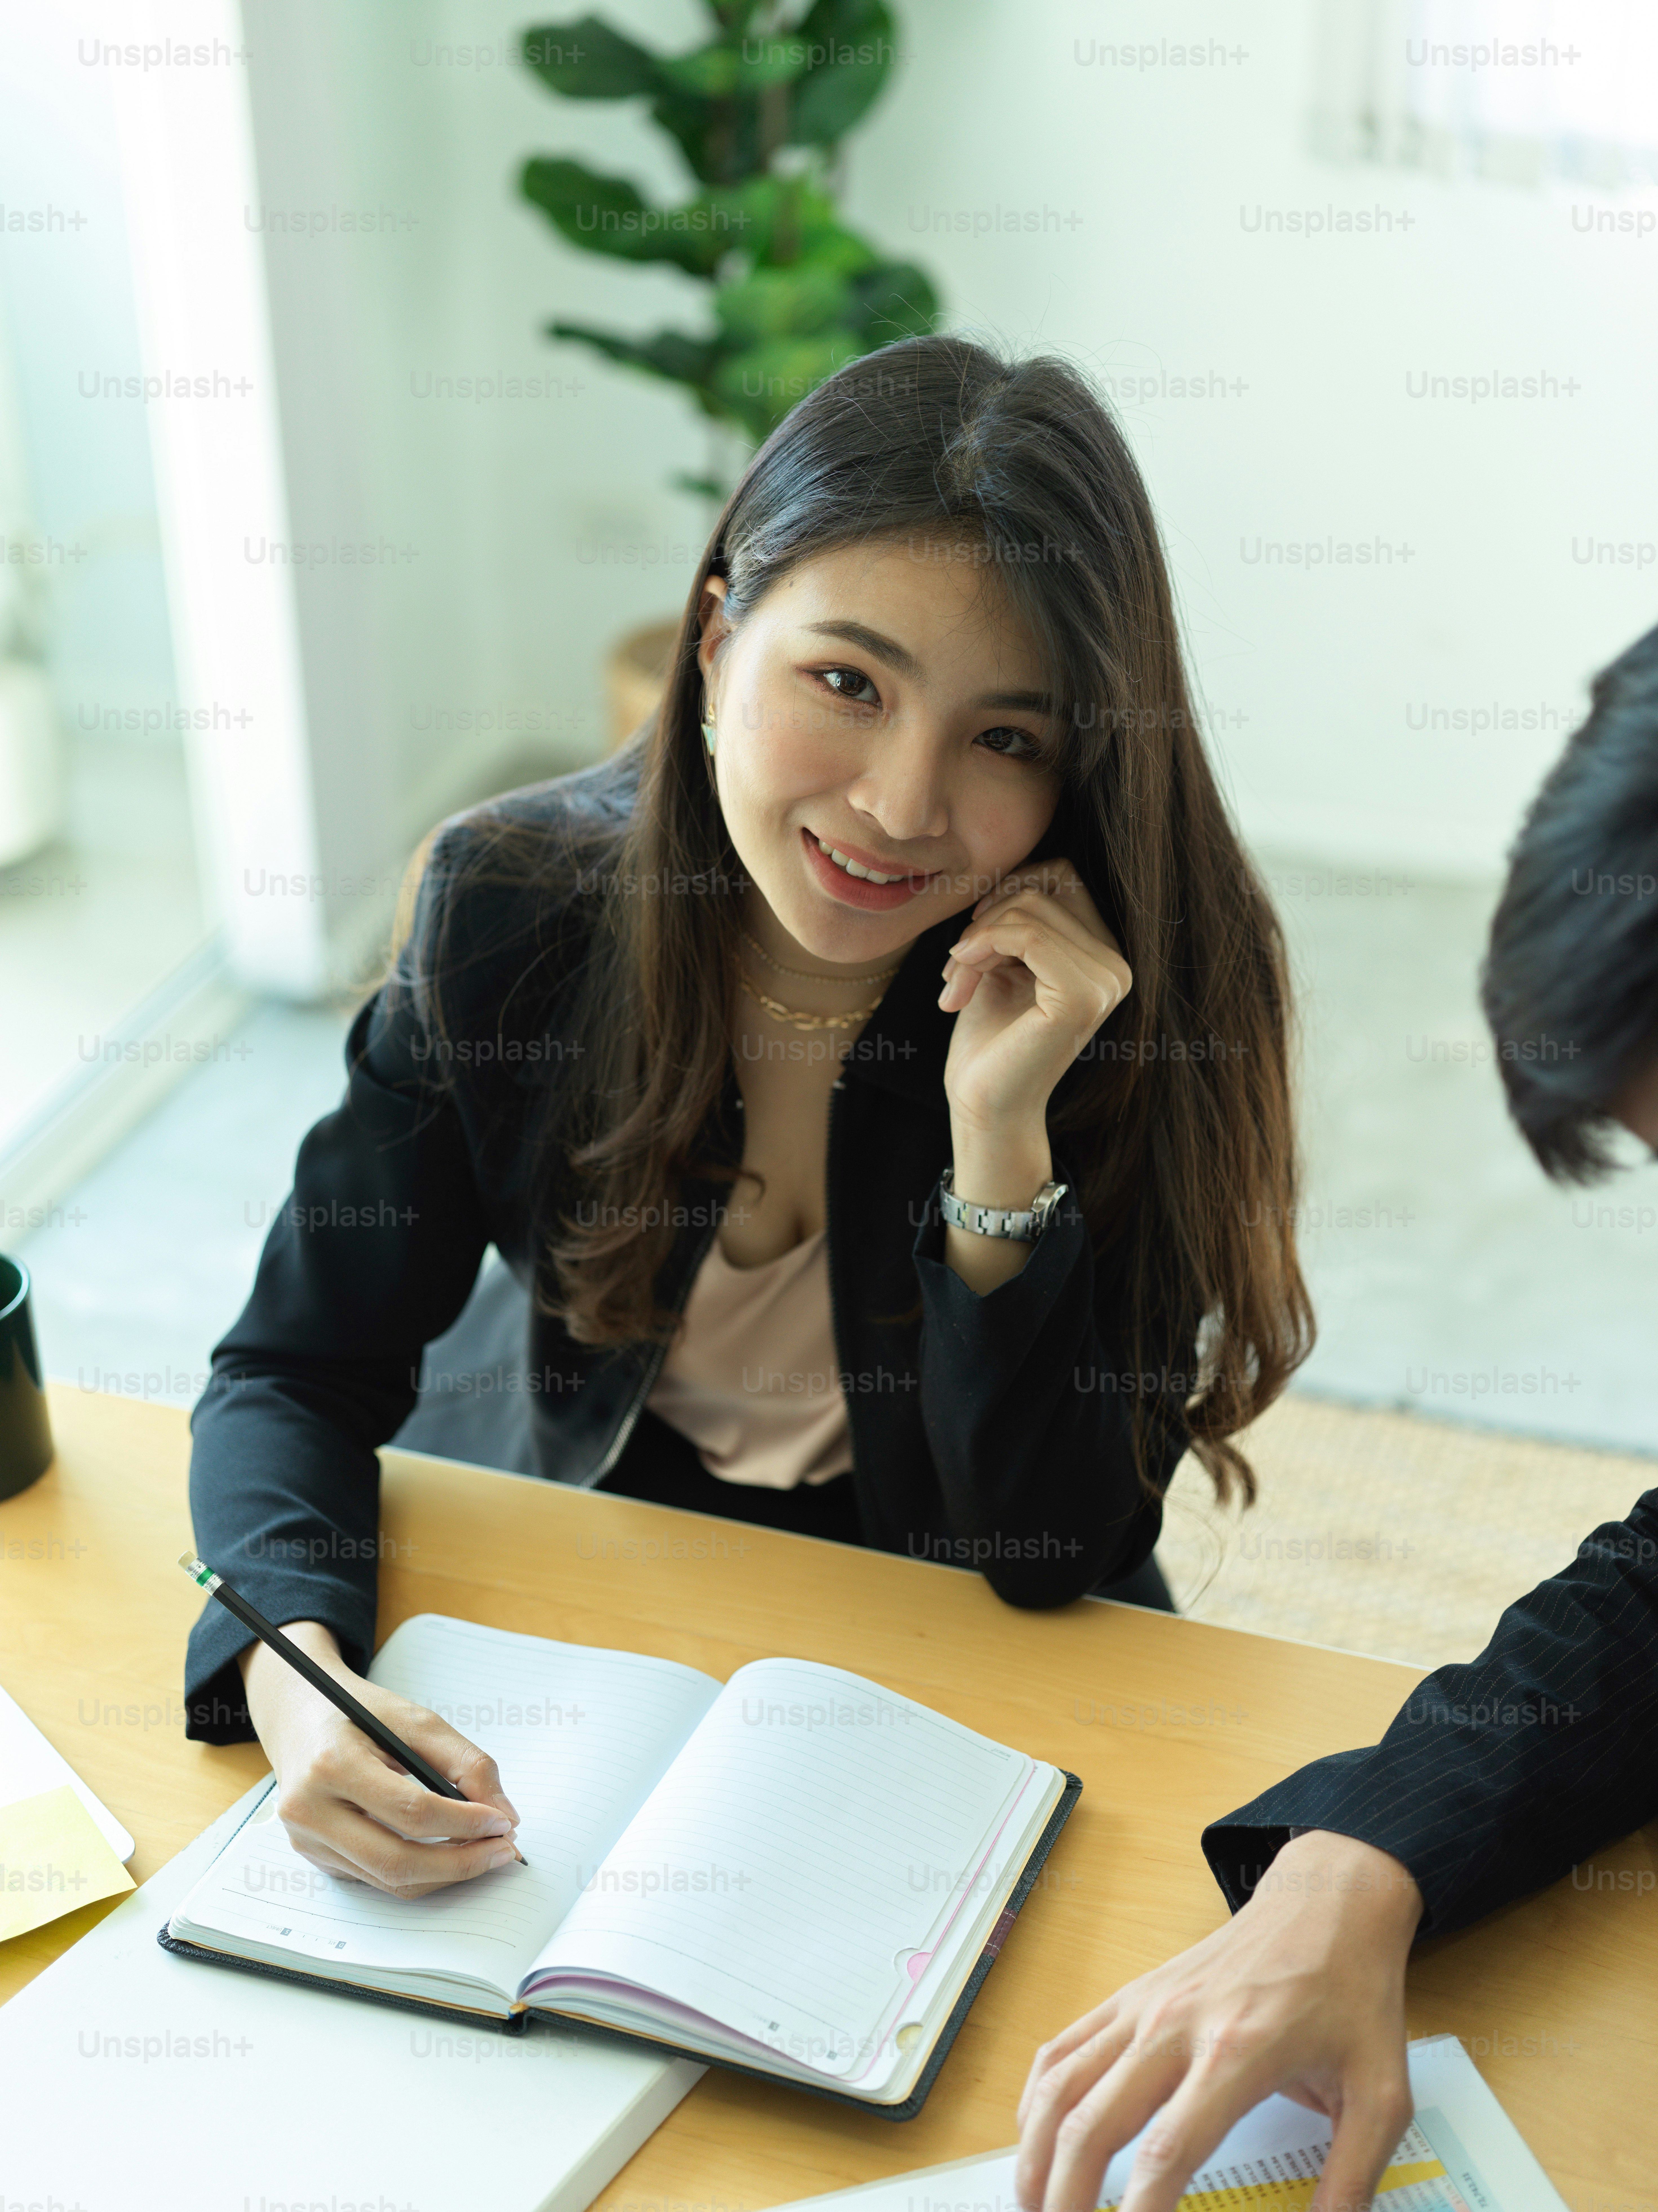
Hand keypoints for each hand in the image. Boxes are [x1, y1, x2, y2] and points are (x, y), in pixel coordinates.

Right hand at [240, 1621, 521, 1896]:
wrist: (300, 1715)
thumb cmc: (360, 1713)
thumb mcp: (415, 1719)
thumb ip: (465, 1763)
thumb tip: (504, 1814)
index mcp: (332, 1765)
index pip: (410, 1811)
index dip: (464, 1822)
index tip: (503, 1823)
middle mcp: (309, 1810)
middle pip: (395, 1860)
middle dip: (459, 1863)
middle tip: (504, 1851)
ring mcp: (306, 1840)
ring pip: (387, 1879)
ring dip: (444, 1875)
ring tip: (484, 1854)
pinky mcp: (313, 1856)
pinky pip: (374, 1878)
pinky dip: (418, 1873)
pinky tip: (447, 1854)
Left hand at [939, 860, 1130, 1130]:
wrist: (982, 1102)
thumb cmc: (990, 1037)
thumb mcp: (1004, 961)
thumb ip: (1019, 915)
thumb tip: (1014, 870)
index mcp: (1104, 954)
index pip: (1061, 875)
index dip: (1008, 890)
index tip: (973, 935)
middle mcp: (1117, 966)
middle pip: (1045, 886)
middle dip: (986, 917)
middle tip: (956, 965)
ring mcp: (1106, 982)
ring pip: (1030, 908)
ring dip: (976, 939)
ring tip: (955, 981)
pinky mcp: (1081, 997)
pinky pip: (1027, 934)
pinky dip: (981, 946)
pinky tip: (959, 984)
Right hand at [1015, 1830, 1423, 2211]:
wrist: (1327, 1905)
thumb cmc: (1352, 1996)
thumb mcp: (1380, 2095)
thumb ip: (1352, 2178)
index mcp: (1236, 2054)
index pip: (1166, 2151)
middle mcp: (1174, 2026)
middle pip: (1092, 2124)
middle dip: (1067, 2199)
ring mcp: (1144, 2006)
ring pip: (1062, 2085)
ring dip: (1037, 2154)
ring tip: (1032, 2208)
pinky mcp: (1131, 1994)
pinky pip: (1064, 2047)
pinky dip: (1038, 2099)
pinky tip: (1037, 2140)